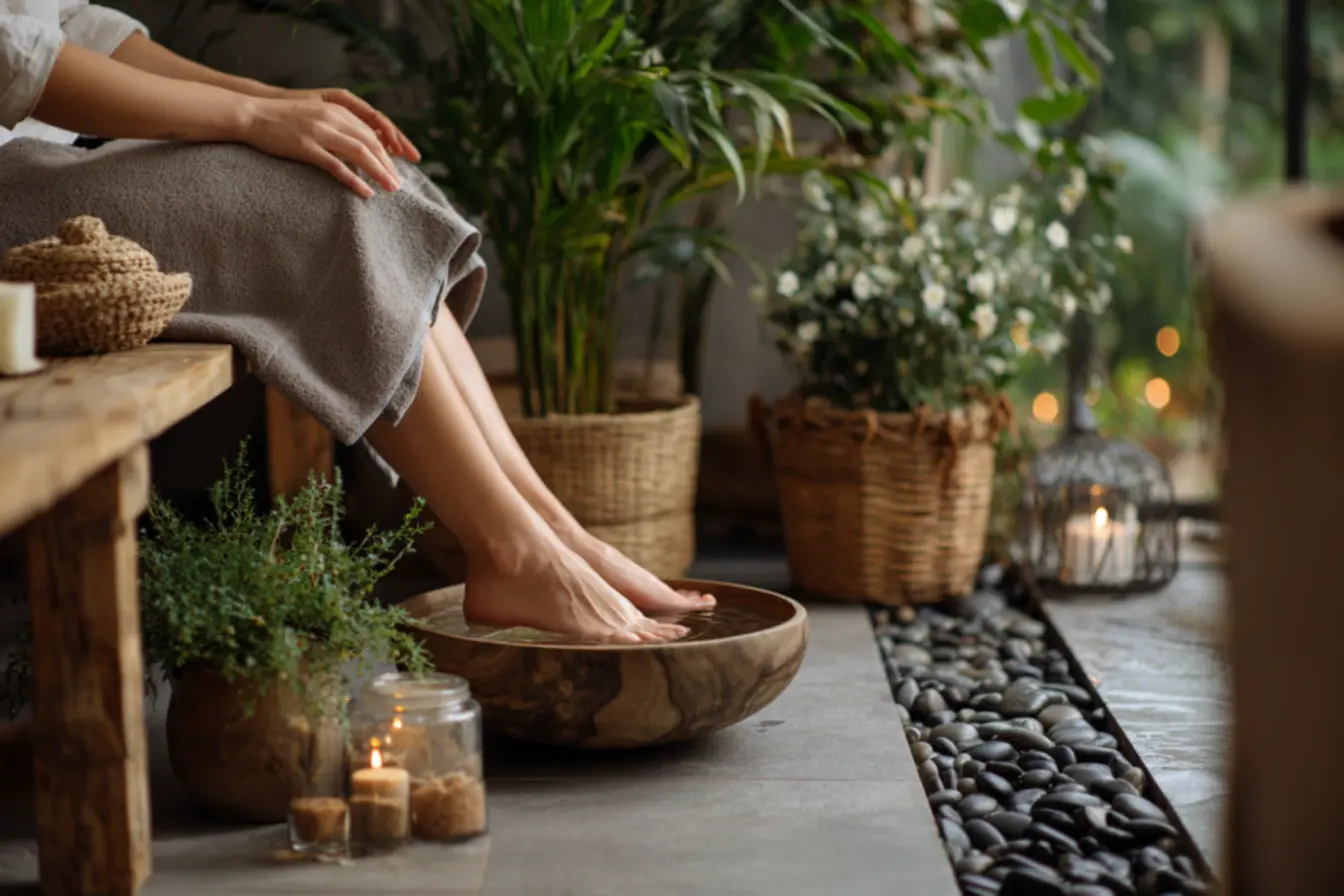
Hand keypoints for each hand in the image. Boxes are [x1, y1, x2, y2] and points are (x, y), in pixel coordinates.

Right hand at [239, 96, 401, 197]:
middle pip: (371, 142)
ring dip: (379, 172)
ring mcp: (319, 132)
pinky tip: (367, 192)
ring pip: (360, 153)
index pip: (372, 131)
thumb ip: (338, 126)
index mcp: (337, 110)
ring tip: (391, 188)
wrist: (251, 114)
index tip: (399, 166)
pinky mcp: (306, 147)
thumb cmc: (283, 119)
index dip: (389, 149)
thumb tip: (359, 147)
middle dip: (388, 164)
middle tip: (398, 184)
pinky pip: (337, 166)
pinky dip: (354, 180)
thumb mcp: (316, 115)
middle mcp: (332, 118)